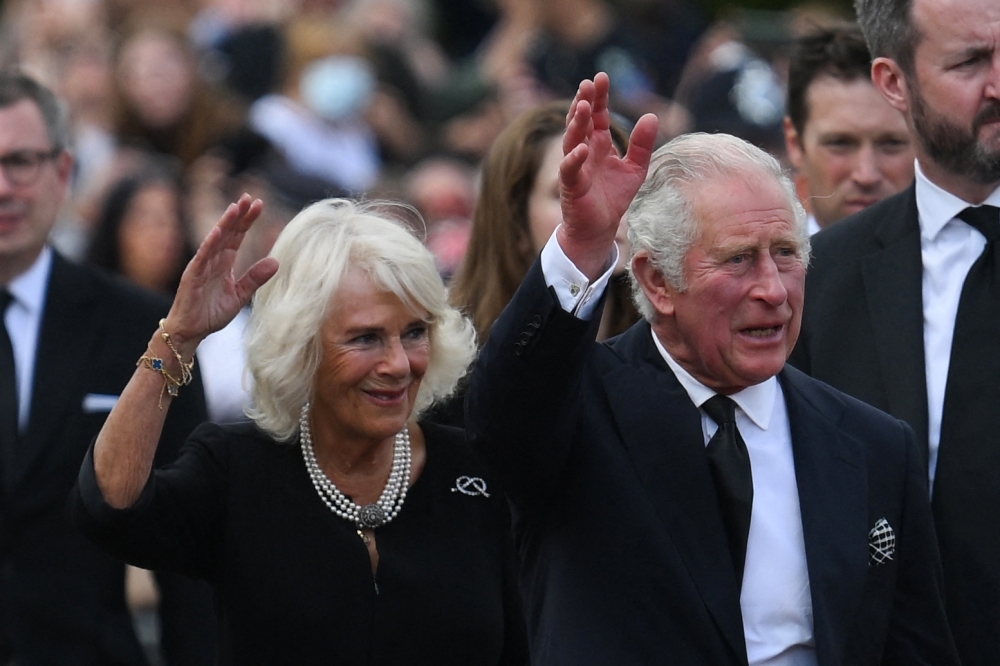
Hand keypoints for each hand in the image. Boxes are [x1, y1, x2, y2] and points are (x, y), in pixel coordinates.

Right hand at [162, 194, 279, 353]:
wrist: (191, 331)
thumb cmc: (211, 313)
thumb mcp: (240, 295)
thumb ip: (255, 278)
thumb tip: (277, 261)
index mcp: (224, 263)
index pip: (238, 236)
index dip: (247, 221)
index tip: (259, 205)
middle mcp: (213, 260)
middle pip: (228, 232)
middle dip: (238, 215)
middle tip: (250, 197)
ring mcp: (201, 266)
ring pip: (215, 240)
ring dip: (225, 223)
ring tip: (235, 208)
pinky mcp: (192, 276)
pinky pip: (202, 257)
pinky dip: (210, 244)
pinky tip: (218, 232)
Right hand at [558, 72, 657, 278]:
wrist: (599, 228)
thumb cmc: (613, 197)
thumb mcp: (635, 168)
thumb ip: (643, 144)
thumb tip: (652, 115)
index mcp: (599, 144)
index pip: (598, 115)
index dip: (600, 97)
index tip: (602, 77)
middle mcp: (585, 151)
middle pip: (582, 121)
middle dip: (585, 102)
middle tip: (588, 84)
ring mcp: (575, 167)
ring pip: (572, 140)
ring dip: (576, 124)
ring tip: (584, 107)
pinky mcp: (571, 186)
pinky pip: (569, 170)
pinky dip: (573, 159)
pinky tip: (581, 148)